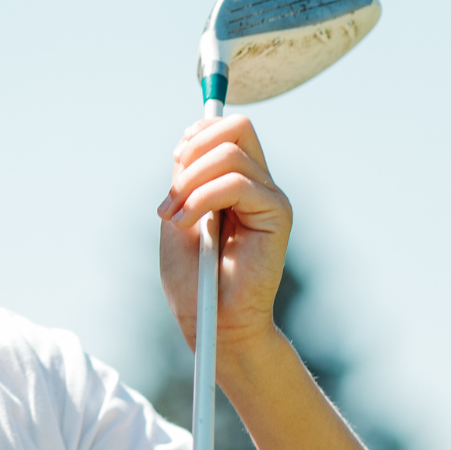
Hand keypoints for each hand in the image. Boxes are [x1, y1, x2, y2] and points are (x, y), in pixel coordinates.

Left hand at [155, 115, 290, 360]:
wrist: (212, 321)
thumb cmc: (193, 278)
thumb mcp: (178, 214)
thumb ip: (186, 177)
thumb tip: (192, 137)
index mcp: (237, 181)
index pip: (227, 129)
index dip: (196, 134)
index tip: (175, 163)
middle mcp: (259, 184)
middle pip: (237, 128)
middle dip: (194, 150)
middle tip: (172, 193)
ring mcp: (270, 198)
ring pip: (230, 155)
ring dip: (189, 183)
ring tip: (174, 216)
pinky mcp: (277, 215)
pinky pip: (237, 184)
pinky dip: (201, 199)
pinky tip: (186, 224)